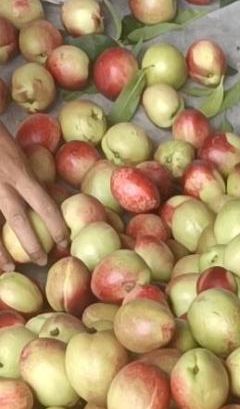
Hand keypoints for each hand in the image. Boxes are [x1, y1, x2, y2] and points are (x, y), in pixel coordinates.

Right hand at [0, 126, 65, 267]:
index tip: (64, 243)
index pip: (44, 205)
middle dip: (31, 244)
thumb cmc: (0, 140)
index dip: (57, 227)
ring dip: (0, 252)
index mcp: (20, 174)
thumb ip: (31, 179)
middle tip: (41, 261)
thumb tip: (50, 199)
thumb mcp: (20, 155)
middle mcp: (3, 185)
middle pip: (18, 221)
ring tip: (9, 267)